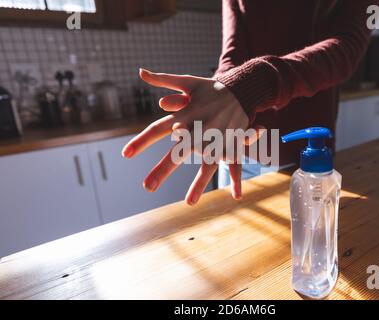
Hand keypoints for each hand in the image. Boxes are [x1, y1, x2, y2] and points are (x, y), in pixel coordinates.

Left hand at [122, 69, 258, 205]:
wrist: (243, 87)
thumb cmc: (211, 88)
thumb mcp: (188, 81)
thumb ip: (163, 80)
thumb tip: (141, 72)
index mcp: (187, 115)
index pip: (159, 129)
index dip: (142, 142)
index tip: (125, 154)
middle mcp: (201, 129)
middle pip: (180, 152)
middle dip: (163, 169)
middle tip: (148, 187)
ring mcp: (219, 138)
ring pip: (208, 163)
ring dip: (199, 183)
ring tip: (188, 202)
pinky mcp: (233, 143)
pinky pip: (235, 163)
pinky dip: (236, 179)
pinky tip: (236, 196)